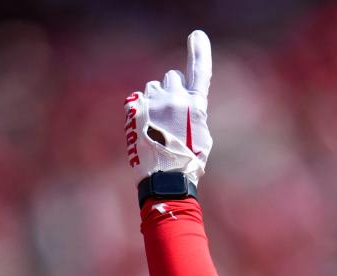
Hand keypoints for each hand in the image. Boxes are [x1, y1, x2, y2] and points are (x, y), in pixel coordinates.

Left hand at [124, 30, 212, 185]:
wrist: (164, 178)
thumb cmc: (188, 162)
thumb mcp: (201, 136)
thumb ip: (193, 112)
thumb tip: (182, 104)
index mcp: (196, 105)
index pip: (200, 72)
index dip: (200, 52)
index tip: (197, 36)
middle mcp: (175, 98)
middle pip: (171, 77)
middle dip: (171, 89)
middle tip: (170, 112)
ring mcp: (153, 102)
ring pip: (153, 87)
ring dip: (155, 99)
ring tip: (156, 124)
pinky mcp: (135, 108)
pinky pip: (138, 99)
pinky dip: (141, 109)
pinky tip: (145, 127)